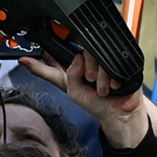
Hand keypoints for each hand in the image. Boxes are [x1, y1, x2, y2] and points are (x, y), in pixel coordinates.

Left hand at [12, 52, 147, 148]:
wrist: (118, 111)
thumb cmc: (95, 102)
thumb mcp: (72, 91)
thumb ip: (67, 74)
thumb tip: (73, 59)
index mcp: (69, 65)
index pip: (54, 51)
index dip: (50, 46)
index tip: (38, 51)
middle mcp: (83, 59)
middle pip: (79, 48)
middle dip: (83, 66)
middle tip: (88, 80)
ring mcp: (99, 58)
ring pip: (95, 55)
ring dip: (98, 75)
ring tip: (101, 87)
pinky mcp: (115, 60)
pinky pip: (110, 61)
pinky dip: (110, 76)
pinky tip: (111, 84)